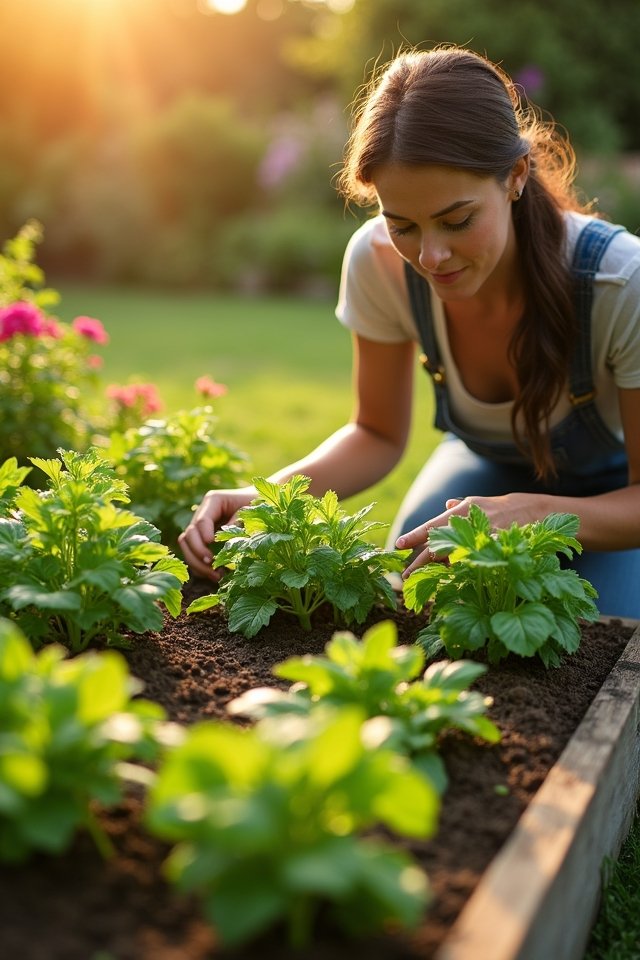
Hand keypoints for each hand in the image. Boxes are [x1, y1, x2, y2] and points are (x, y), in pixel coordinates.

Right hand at [178, 486, 255, 580]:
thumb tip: (226, 540)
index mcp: (213, 501)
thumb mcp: (254, 508)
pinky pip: (194, 555)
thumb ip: (240, 521)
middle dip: (197, 552)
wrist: (265, 504)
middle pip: (189, 534)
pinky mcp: (205, 540)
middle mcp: (203, 513)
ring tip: (216, 575)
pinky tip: (217, 576)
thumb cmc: (260, 502)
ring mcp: (202, 528)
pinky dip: (201, 567)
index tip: (212, 548)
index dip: (204, 536)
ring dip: (197, 563)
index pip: (201, 521)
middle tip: (212, 565)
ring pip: (187, 546)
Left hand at [396, 492, 546, 578]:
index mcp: (460, 512)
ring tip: (421, 581)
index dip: (415, 536)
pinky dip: (462, 572)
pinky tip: (450, 582)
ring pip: (453, 557)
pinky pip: (475, 564)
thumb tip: (446, 503)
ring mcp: (481, 538)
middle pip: (438, 544)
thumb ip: (459, 509)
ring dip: (436, 571)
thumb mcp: (478, 504)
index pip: (433, 525)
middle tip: (404, 576)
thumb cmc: (500, 509)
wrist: (533, 510)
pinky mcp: (495, 551)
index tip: (399, 545)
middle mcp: (468, 524)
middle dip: (420, 562)